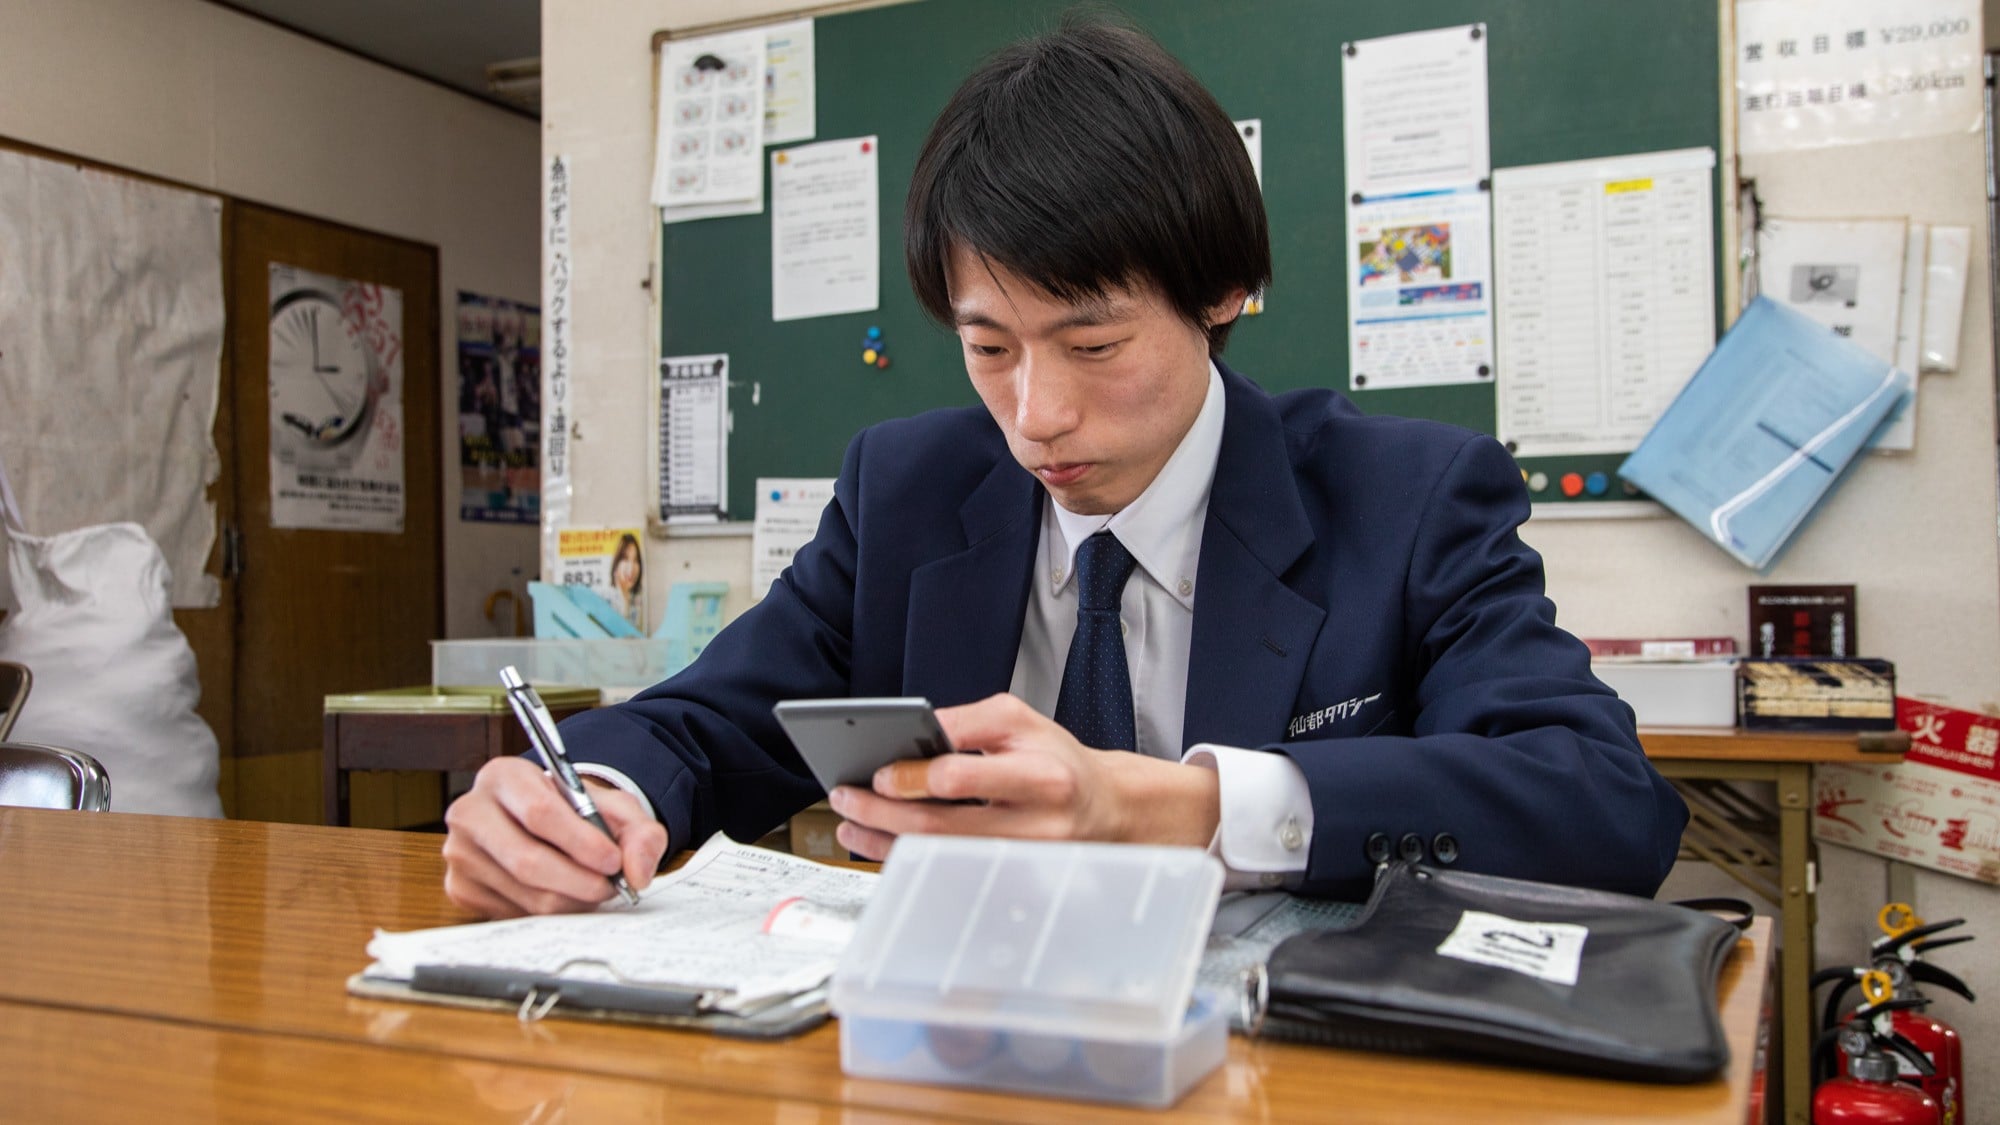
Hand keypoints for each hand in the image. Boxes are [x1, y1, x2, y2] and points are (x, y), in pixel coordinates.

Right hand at [442, 757, 667, 917]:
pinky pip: (515, 913)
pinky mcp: (461, 888)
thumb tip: (638, 872)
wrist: (543, 823)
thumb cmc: (574, 811)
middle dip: (580, 881)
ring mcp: (460, 853)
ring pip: (525, 893)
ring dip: (571, 900)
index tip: (613, 861)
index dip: (581, 843)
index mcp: (503, 776)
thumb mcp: (613, 807)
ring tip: (594, 888)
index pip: (539, 812)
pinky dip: (550, 911)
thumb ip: (638, 832)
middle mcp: (471, 811)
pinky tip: (564, 895)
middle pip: (527, 860)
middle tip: (612, 887)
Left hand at [828, 693, 1219, 859]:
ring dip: (884, 840)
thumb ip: (966, 722)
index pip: (963, 779)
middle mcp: (1034, 826)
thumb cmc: (1057, 760)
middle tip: (846, 796)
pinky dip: (905, 856)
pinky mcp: (1006, 880)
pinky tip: (878, 841)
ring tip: (850, 821)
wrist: (1103, 809)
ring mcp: (1019, 862)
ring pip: (937, 855)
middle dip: (883, 812)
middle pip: (942, 826)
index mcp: (1041, 776)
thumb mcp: (1021, 721)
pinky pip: (944, 870)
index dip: (913, 777)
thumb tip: (912, 732)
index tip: (879, 773)